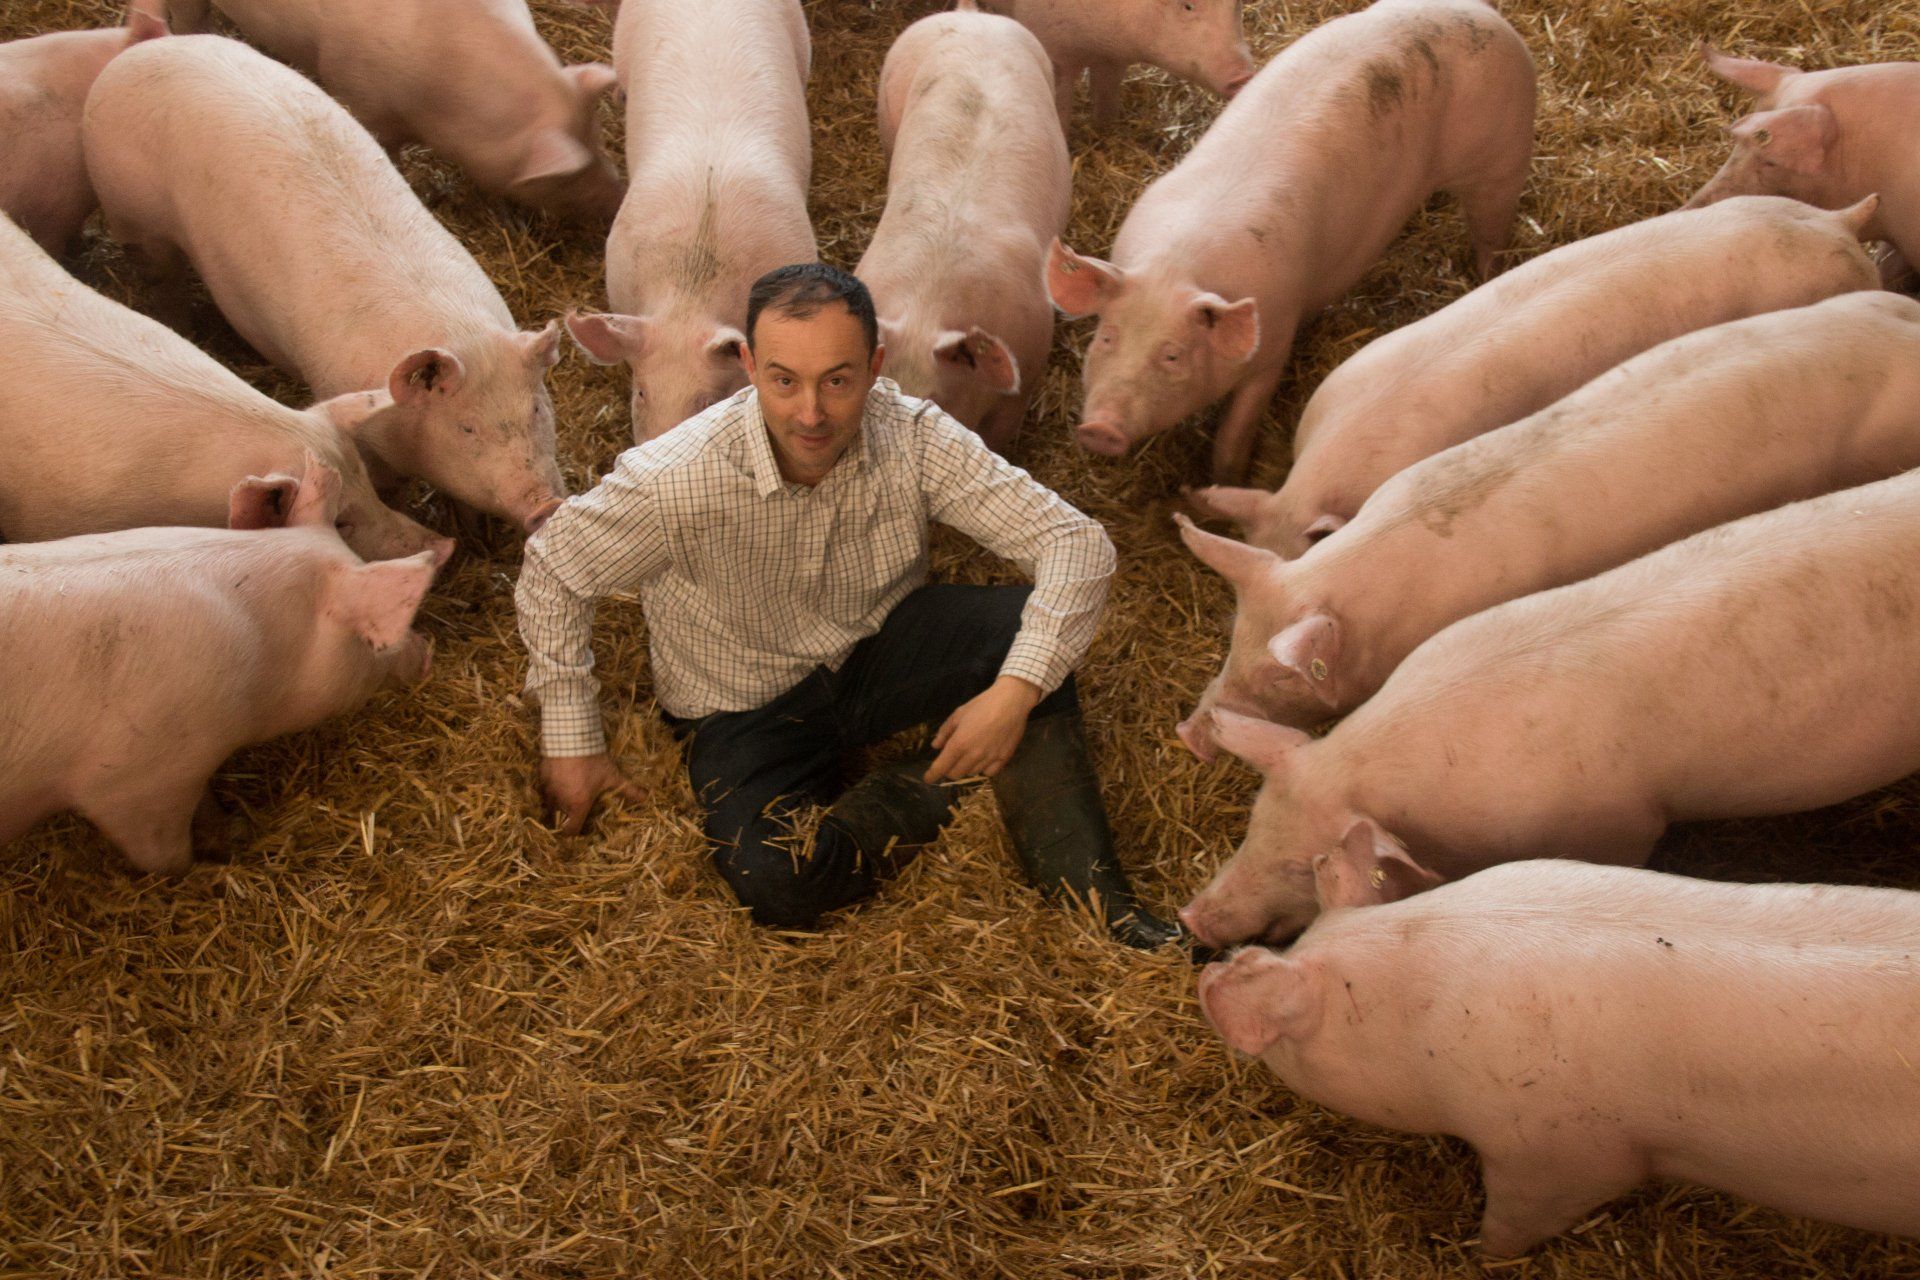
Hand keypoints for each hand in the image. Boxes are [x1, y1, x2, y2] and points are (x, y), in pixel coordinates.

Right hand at [540, 752, 645, 834]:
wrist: (571, 738)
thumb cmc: (593, 760)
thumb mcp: (613, 775)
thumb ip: (629, 789)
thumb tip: (646, 797)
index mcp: (578, 805)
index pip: (571, 830)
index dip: (575, 831)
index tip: (580, 826)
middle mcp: (561, 801)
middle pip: (561, 817)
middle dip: (568, 814)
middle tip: (577, 804)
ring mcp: (548, 790)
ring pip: (550, 804)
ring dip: (558, 802)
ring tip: (569, 791)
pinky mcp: (541, 778)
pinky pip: (544, 789)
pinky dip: (550, 788)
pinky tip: (560, 779)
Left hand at [924, 676, 1043, 782]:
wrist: (1011, 701)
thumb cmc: (982, 705)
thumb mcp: (958, 714)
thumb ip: (945, 732)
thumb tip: (935, 746)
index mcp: (959, 743)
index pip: (941, 767)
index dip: (932, 775)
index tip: (928, 779)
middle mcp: (973, 755)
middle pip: (956, 773)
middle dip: (950, 769)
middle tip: (952, 760)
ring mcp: (990, 758)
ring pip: (972, 773)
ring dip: (966, 767)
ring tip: (970, 755)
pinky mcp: (1004, 759)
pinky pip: (989, 773)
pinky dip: (984, 769)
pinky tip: (984, 759)